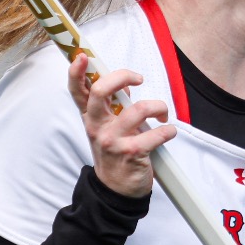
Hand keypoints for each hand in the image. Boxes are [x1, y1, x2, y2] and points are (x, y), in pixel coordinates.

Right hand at [68, 55, 174, 197]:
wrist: (115, 189)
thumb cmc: (114, 152)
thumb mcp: (107, 127)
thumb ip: (113, 104)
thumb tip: (125, 84)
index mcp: (90, 117)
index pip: (77, 90)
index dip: (76, 71)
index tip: (83, 56)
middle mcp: (97, 126)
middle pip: (101, 90)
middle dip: (123, 76)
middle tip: (139, 79)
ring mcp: (113, 140)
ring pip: (139, 109)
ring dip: (159, 107)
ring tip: (162, 114)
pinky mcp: (132, 153)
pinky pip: (157, 133)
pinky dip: (169, 130)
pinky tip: (168, 132)